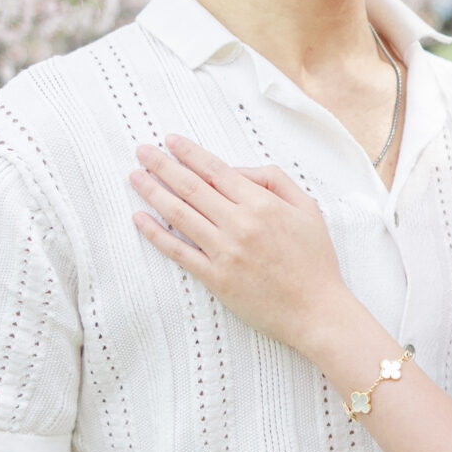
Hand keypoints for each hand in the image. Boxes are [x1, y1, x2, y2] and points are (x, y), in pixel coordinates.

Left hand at [131, 135, 347, 353]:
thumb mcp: (307, 208)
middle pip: (191, 187)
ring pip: (180, 214)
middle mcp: (239, 224)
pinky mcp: (215, 278)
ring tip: (135, 177)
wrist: (317, 310)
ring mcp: (225, 252)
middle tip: (142, 150)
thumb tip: (236, 171)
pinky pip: (178, 252)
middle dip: (162, 165)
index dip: (189, 153)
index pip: (216, 170)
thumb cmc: (314, 260)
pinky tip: (140, 218)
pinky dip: (156, 233)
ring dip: (153, 192)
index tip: (170, 140)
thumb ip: (274, 180)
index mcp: (262, 204)